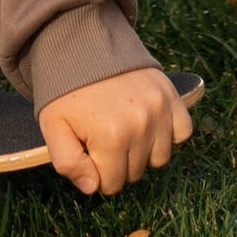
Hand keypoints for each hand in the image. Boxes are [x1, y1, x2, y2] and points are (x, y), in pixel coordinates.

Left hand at [38, 65, 193, 199]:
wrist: (85, 48)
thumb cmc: (67, 93)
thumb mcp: (53, 127)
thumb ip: (68, 162)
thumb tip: (92, 188)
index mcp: (111, 137)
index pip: (112, 184)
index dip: (97, 173)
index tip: (89, 152)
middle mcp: (141, 125)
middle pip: (136, 173)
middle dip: (119, 163)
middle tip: (104, 138)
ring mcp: (160, 110)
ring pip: (160, 158)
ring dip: (144, 151)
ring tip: (125, 130)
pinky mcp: (172, 97)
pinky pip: (183, 133)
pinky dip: (169, 134)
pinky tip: (149, 124)